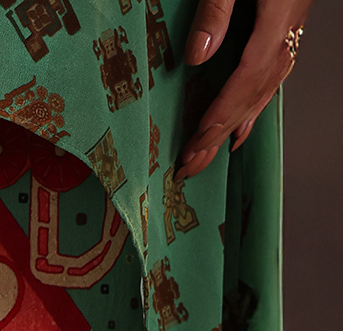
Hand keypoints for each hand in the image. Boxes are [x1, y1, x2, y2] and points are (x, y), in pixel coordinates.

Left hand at [176, 0, 310, 178]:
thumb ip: (217, 10)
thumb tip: (197, 55)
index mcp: (276, 21)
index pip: (244, 81)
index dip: (219, 116)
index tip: (195, 143)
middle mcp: (287, 34)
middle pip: (252, 96)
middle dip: (219, 135)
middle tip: (189, 167)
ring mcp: (290, 33)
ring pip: (263, 91)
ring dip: (234, 127)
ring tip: (209, 156)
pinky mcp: (285, 29)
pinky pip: (271, 79)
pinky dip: (254, 108)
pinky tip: (242, 128)